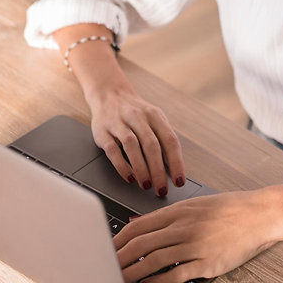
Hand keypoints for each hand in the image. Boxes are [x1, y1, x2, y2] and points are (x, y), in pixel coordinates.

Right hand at [87, 78, 185, 196]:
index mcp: (155, 115)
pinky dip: (122, 165)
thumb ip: (163, 139)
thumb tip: (174, 169)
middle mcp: (138, 117)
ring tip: (146, 185)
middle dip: (158, 170)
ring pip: (132, 146)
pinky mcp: (102, 130)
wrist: (109, 93)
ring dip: (141, 168)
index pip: (169, 140)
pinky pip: (112, 149)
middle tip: (161, 189)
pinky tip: (129, 177)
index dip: (176, 162)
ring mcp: (119, 122)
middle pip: (151, 145)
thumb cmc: (135, 113)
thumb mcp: (153, 119)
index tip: (179, 181)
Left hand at [113, 189, 282, 282]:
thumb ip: (163, 216)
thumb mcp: (193, 205)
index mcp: (178, 211)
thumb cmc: (229, 209)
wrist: (260, 214)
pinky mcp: (209, 262)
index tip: (105, 250)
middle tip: (105, 268)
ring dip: (134, 272)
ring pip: (155, 259)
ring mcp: (196, 244)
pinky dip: (159, 280)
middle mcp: (184, 226)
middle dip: (119, 258)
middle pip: (142, 243)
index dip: (118, 241)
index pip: (138, 226)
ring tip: (120, 280)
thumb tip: (135, 223)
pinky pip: (178, 273)